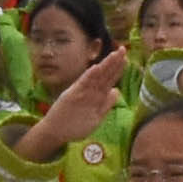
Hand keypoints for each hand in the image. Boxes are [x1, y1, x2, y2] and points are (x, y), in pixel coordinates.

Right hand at [10, 48, 126, 159]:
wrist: (56, 132)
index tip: (126, 59)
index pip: (109, 79)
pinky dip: (89, 76)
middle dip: (114, 62)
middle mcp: (90, 91)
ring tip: (114, 55)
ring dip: (105, 66)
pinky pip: (82, 85)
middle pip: (104, 75)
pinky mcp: (72, 95)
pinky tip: (96, 68)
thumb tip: (117, 91)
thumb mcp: (96, 117)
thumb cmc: (75, 125)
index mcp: (97, 96)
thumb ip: (106, 104)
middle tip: (123, 49)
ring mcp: (81, 92)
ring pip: (96, 77)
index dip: (117, 69)